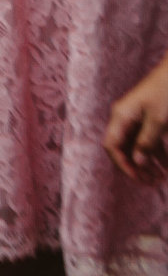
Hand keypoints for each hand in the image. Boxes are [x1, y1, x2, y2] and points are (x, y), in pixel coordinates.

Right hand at [104, 54, 167, 182]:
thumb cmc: (166, 92)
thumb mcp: (159, 120)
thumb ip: (146, 143)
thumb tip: (137, 163)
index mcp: (121, 117)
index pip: (112, 147)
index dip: (123, 165)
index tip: (140, 179)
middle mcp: (124, 118)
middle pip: (123, 149)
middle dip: (136, 168)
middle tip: (152, 183)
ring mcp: (136, 118)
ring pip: (137, 146)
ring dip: (148, 163)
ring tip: (162, 178)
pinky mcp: (149, 118)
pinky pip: (148, 140)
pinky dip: (157, 154)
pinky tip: (167, 166)